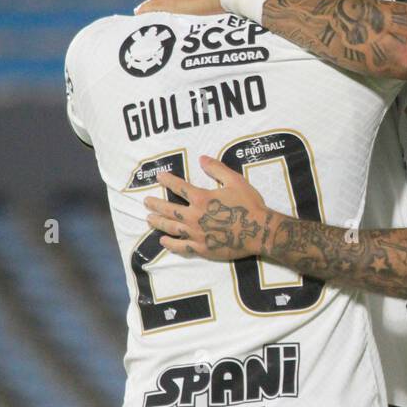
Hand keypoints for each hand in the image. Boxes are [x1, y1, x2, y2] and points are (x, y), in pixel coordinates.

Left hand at [144, 155, 270, 260]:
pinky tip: (163, 241)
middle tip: (146, 201)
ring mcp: (196, 234)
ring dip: (158, 222)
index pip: (179, 187)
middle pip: (169, 209)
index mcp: (201, 198)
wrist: (260, 231)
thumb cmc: (249, 204)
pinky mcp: (201, 248)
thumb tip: (201, 159)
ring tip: (149, 219)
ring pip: (171, 227)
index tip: (159, 177)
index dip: (168, 180)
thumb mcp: (235, 181)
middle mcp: (194, 216)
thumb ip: (217, 169)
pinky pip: (181, 247)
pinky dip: (170, 244)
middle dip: (156, 204)